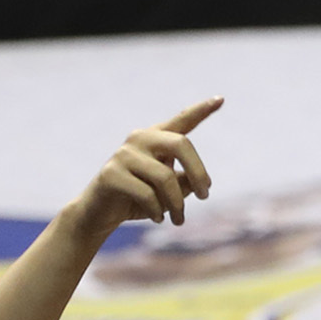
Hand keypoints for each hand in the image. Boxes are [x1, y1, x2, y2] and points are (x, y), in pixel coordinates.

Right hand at [70, 99, 220, 236]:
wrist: (99, 214)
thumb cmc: (139, 199)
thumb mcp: (169, 191)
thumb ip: (186, 182)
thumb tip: (198, 182)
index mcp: (156, 139)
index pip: (182, 120)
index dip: (201, 110)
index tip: (221, 99)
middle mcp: (139, 139)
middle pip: (180, 144)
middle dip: (198, 173)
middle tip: (205, 196)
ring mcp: (123, 154)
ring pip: (165, 178)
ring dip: (177, 204)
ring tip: (178, 220)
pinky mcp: (111, 174)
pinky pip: (147, 195)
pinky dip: (158, 211)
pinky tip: (158, 218)